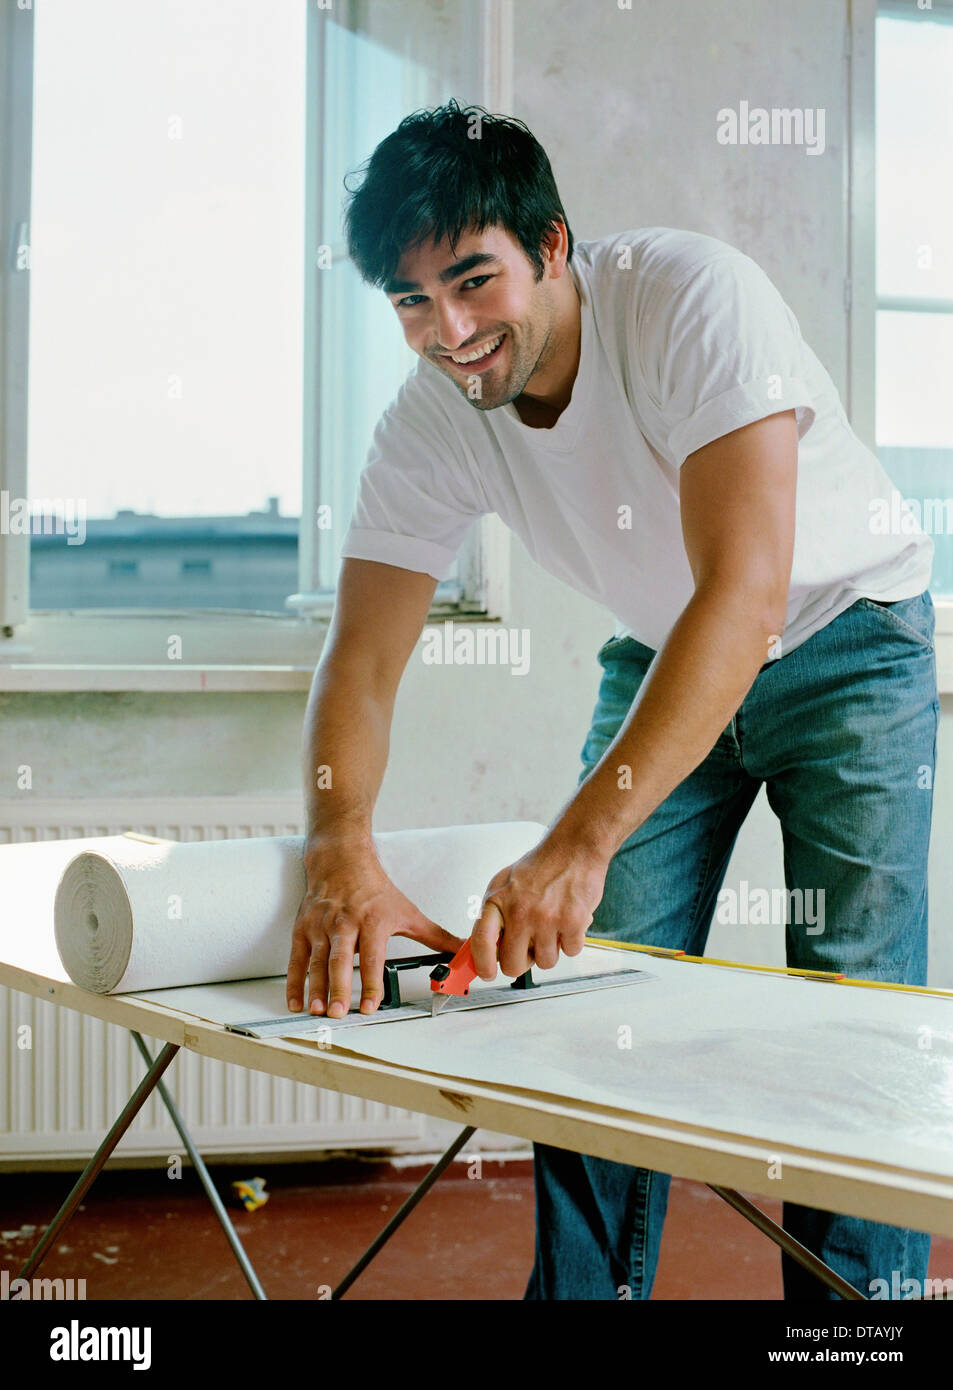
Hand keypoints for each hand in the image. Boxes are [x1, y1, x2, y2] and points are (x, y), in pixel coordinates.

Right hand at [286, 845, 465, 1017]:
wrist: (341, 860)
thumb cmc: (374, 889)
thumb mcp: (407, 911)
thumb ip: (435, 936)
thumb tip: (461, 950)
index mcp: (372, 921)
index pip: (372, 957)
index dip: (371, 983)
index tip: (370, 1005)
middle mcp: (345, 923)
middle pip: (340, 960)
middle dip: (338, 988)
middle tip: (338, 1012)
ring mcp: (321, 926)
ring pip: (317, 961)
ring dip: (315, 988)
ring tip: (317, 1010)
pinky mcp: (303, 928)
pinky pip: (297, 958)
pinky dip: (295, 982)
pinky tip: (296, 1002)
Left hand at [469, 833, 609, 979]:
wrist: (574, 849)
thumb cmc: (541, 866)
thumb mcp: (506, 884)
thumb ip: (495, 915)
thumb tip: (487, 947)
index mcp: (498, 901)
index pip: (481, 943)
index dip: (482, 965)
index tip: (487, 973)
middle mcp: (520, 911)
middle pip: (513, 964)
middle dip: (522, 962)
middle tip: (529, 948)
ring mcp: (546, 919)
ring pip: (545, 962)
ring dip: (550, 950)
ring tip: (551, 926)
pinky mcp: (572, 922)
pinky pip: (570, 952)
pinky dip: (571, 941)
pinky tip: (568, 921)